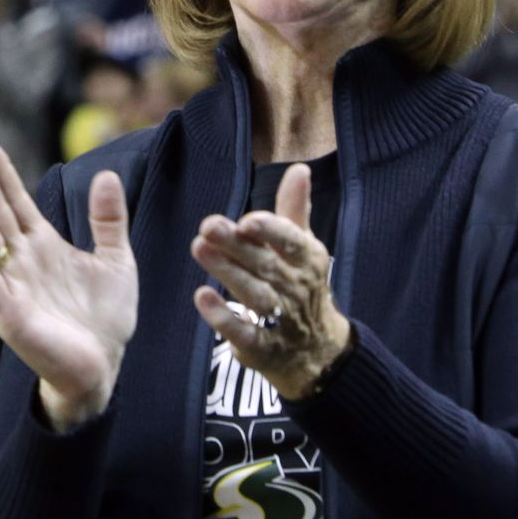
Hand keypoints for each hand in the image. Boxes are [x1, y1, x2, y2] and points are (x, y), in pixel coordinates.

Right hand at [0, 139, 136, 430]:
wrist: (104, 367)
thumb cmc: (104, 318)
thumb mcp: (116, 261)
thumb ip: (107, 220)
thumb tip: (106, 175)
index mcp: (42, 245)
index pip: (15, 201)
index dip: (0, 173)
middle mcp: (21, 260)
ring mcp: (12, 285)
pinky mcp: (11, 314)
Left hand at [191, 164, 350, 400]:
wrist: (318, 350)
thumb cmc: (301, 285)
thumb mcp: (303, 247)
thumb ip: (294, 209)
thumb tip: (299, 168)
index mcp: (307, 260)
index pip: (293, 241)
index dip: (271, 230)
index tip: (247, 219)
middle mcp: (296, 288)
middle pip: (265, 265)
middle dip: (236, 246)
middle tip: (207, 226)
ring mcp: (282, 320)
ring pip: (255, 295)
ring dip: (228, 273)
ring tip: (199, 249)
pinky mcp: (264, 347)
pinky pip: (246, 334)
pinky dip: (225, 318)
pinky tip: (202, 297)